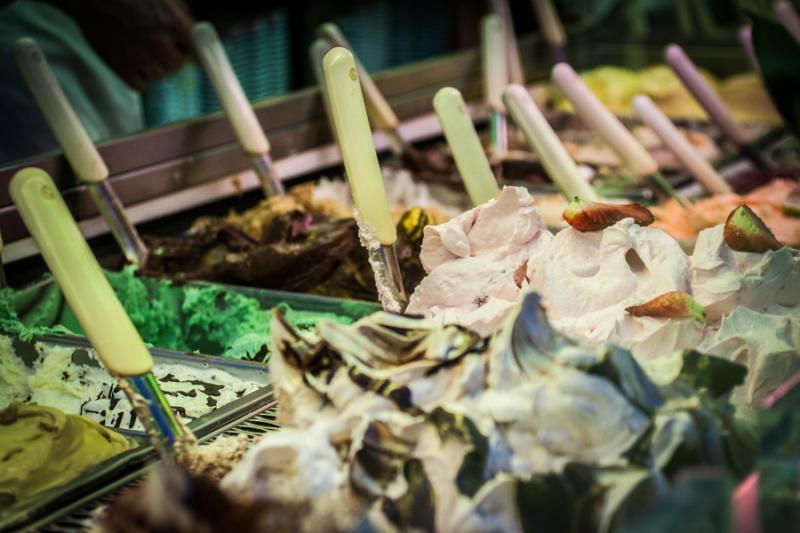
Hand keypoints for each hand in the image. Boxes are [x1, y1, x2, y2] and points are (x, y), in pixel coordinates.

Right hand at [45, 0, 193, 89]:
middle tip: (153, 46)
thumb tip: (195, 30)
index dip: (186, 48)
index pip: (195, 50)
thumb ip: (181, 13)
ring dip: (152, 68)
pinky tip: (129, 62)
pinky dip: (135, 77)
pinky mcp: (122, 69)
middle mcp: (161, 44)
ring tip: (138, 52)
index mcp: (175, 24)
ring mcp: (142, 58)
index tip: (181, 49)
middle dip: (168, 57)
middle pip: (177, 65)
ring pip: (159, 77)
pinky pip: (139, 86)